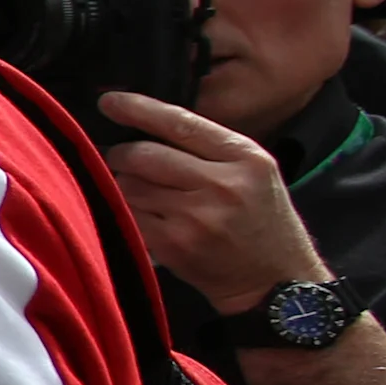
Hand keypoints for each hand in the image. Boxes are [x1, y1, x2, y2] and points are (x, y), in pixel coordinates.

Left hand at [98, 91, 332, 314]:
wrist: (275, 282)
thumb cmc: (263, 223)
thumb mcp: (255, 173)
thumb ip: (211, 149)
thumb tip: (150, 125)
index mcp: (245, 158)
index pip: (180, 123)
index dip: (138, 109)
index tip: (110, 102)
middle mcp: (221, 185)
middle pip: (144, 155)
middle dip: (121, 154)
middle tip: (119, 158)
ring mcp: (196, 217)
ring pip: (130, 186)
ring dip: (122, 185)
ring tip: (136, 191)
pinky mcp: (175, 246)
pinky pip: (129, 216)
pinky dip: (124, 212)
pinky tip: (137, 214)